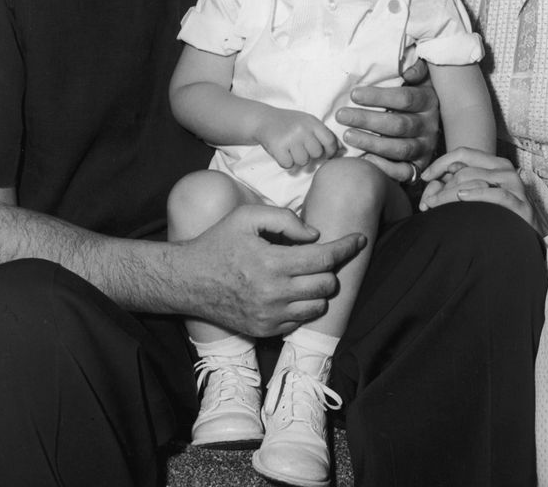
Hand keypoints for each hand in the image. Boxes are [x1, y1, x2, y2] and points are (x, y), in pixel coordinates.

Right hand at [176, 205, 365, 335]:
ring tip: (306, 274)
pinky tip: (291, 290)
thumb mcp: (247, 217)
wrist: (187, 280)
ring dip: (319, 288)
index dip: (346, 246)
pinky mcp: (264, 331)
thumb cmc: (218, 242)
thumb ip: (285, 220)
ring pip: (318, 306)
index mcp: (273, 263)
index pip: (325, 258)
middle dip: (331, 267)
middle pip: (327, 284)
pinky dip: (302, 306)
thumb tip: (314, 235)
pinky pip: (299, 321)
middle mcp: (274, 294)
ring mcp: (270, 316)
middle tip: (321, 256)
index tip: (360, 238)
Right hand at [257, 109, 338, 168]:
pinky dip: (285, 162)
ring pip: (303, 161)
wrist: (264, 119)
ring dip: (297, 159)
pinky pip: (288, 165)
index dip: (330, 151)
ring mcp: (290, 138)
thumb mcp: (309, 123)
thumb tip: (342, 150)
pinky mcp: (277, 147)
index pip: (330, 141)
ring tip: (290, 149)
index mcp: (312, 122)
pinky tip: (282, 153)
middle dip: (310, 154)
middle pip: (316, 154)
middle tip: (300, 147)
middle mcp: (302, 129)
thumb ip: (325, 135)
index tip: (326, 154)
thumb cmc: (291, 123)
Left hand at [336, 58, 438, 183]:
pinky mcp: (419, 166)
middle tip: (342, 116)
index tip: (354, 94)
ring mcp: (425, 147)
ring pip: (399, 148)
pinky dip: (384, 167)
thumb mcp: (419, 79)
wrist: (427, 124)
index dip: (379, 96)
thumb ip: (417, 70)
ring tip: (348, 135)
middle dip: (367, 120)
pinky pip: (404, 172)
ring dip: (371, 143)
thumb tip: (408, 71)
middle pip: (398, 124)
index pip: (405, 98)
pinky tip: (364, 159)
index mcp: (428, 101)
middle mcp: (429, 125)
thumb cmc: (413, 96)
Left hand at [420, 148, 547, 234]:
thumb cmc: (496, 213)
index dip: (441, 162)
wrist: (525, 237)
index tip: (425, 177)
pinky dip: (477, 195)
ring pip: (474, 180)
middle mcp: (505, 170)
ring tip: (436, 205)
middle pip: (464, 170)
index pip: (463, 153)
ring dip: (450, 194)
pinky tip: (463, 198)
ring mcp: (515, 186)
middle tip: (428, 202)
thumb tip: (433, 179)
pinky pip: (496, 195)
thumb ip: (455, 183)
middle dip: (441, 186)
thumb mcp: (474, 192)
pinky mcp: (521, 204)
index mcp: (494, 163)